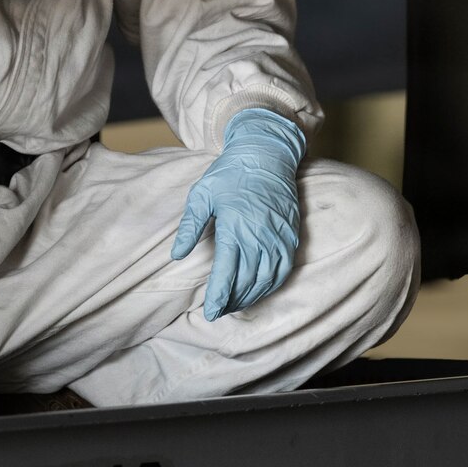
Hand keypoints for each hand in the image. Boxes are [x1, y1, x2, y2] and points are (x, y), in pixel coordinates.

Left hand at [170, 108, 305, 320]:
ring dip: (251, 297)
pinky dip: (271, 285)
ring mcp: (278, 238)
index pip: (227, 274)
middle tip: (219, 310)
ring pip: (266, 280)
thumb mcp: (202, 194)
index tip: (210, 312)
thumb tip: (176, 254)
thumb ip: (189, 226)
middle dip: (231, 301)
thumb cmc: (231, 173)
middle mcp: (260, 237)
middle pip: (246, 282)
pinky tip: (260, 290)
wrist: (267, 154)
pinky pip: (283, 270)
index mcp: (236, 228)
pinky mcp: (290, 236)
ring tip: (235, 305)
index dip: (218, 297)